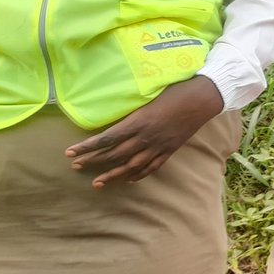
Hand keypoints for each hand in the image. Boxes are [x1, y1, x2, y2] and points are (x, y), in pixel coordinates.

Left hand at [65, 76, 224, 187]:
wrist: (202, 99)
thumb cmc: (175, 90)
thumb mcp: (148, 95)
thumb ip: (131, 108)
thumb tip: (112, 113)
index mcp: (138, 122)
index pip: (107, 139)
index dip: (87, 147)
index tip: (70, 152)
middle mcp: (146, 137)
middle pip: (115, 154)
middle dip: (93, 161)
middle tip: (76, 166)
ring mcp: (159, 146)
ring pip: (131, 165)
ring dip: (112, 175)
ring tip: (97, 183)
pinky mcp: (170, 150)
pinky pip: (152, 167)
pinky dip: (139, 175)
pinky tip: (128, 180)